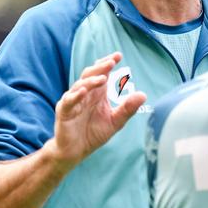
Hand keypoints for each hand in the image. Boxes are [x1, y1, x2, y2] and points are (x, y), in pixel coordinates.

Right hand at [46, 52, 145, 171]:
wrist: (75, 152)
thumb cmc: (93, 134)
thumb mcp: (115, 121)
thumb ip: (127, 108)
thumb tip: (143, 95)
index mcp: (97, 93)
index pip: (102, 73)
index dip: (108, 63)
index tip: (118, 55)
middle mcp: (85, 94)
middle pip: (90, 75)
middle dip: (101, 68)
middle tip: (111, 62)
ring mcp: (73, 101)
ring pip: (80, 85)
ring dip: (90, 81)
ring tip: (102, 79)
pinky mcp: (64, 112)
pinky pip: (68, 101)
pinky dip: (75, 96)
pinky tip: (84, 91)